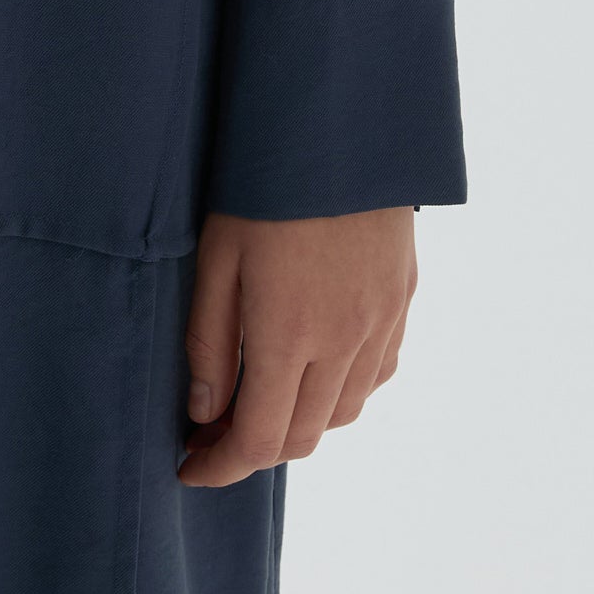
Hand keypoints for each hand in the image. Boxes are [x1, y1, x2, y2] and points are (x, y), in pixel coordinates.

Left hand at [175, 206, 415, 487]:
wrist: (341, 125)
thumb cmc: (262, 183)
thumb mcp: (216, 256)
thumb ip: (210, 343)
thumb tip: (205, 413)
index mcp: (291, 335)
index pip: (260, 440)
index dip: (221, 467)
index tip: (189, 468)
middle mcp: (346, 341)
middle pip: (304, 436)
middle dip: (254, 448)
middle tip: (212, 433)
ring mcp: (383, 322)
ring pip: (345, 412)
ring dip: (301, 423)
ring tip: (259, 399)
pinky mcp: (403, 299)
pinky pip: (378, 373)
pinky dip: (344, 390)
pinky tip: (315, 369)